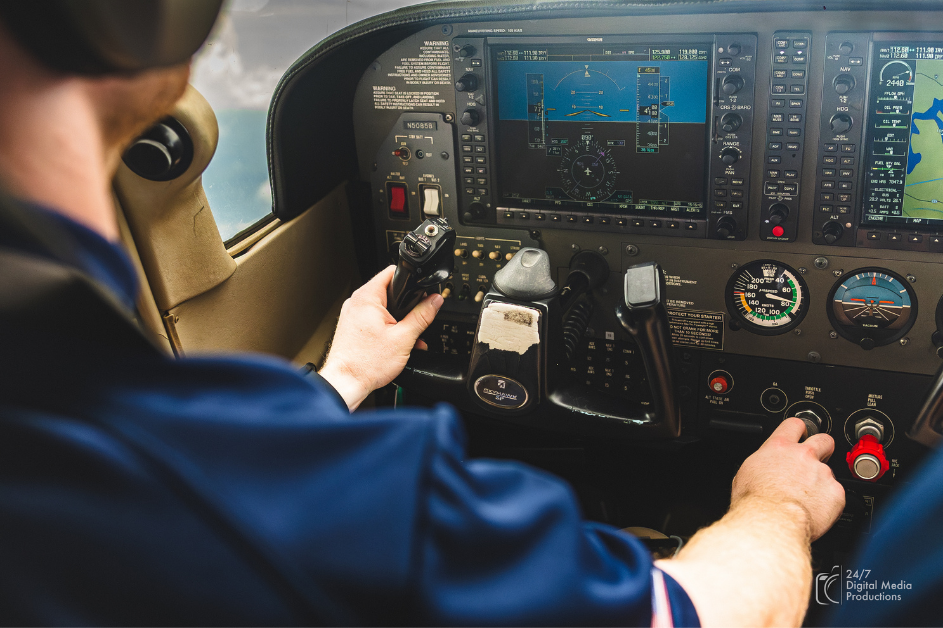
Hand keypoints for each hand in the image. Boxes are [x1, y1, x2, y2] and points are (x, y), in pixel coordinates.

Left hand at [319, 266, 443, 410]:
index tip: (421, 291)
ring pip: (382, 308)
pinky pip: (373, 320)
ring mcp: (352, 314)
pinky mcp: (352, 327)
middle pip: (389, 292)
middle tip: (415, 321)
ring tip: (407, 338)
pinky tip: (396, 344)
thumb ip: (422, 316)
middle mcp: (356, 302)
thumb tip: (435, 301)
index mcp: (367, 297)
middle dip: (406, 306)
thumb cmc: (366, 364)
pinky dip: (386, 328)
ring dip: (398, 320)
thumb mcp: (404, 338)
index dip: (410, 279)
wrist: (346, 383)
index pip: (392, 272)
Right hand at [731, 417, 844, 540]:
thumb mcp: (746, 474)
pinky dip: (829, 503)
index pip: (794, 425)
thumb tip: (764, 469)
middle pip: (823, 439)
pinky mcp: (836, 493)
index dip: (799, 429)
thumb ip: (762, 464)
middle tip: (818, 459)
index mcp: (778, 447)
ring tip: (808, 499)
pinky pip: (836, 495)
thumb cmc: (755, 502)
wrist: (772, 522)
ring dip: (821, 483)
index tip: (801, 433)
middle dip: (823, 447)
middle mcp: (803, 455)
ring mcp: (822, 473)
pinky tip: (815, 510)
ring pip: (829, 473)